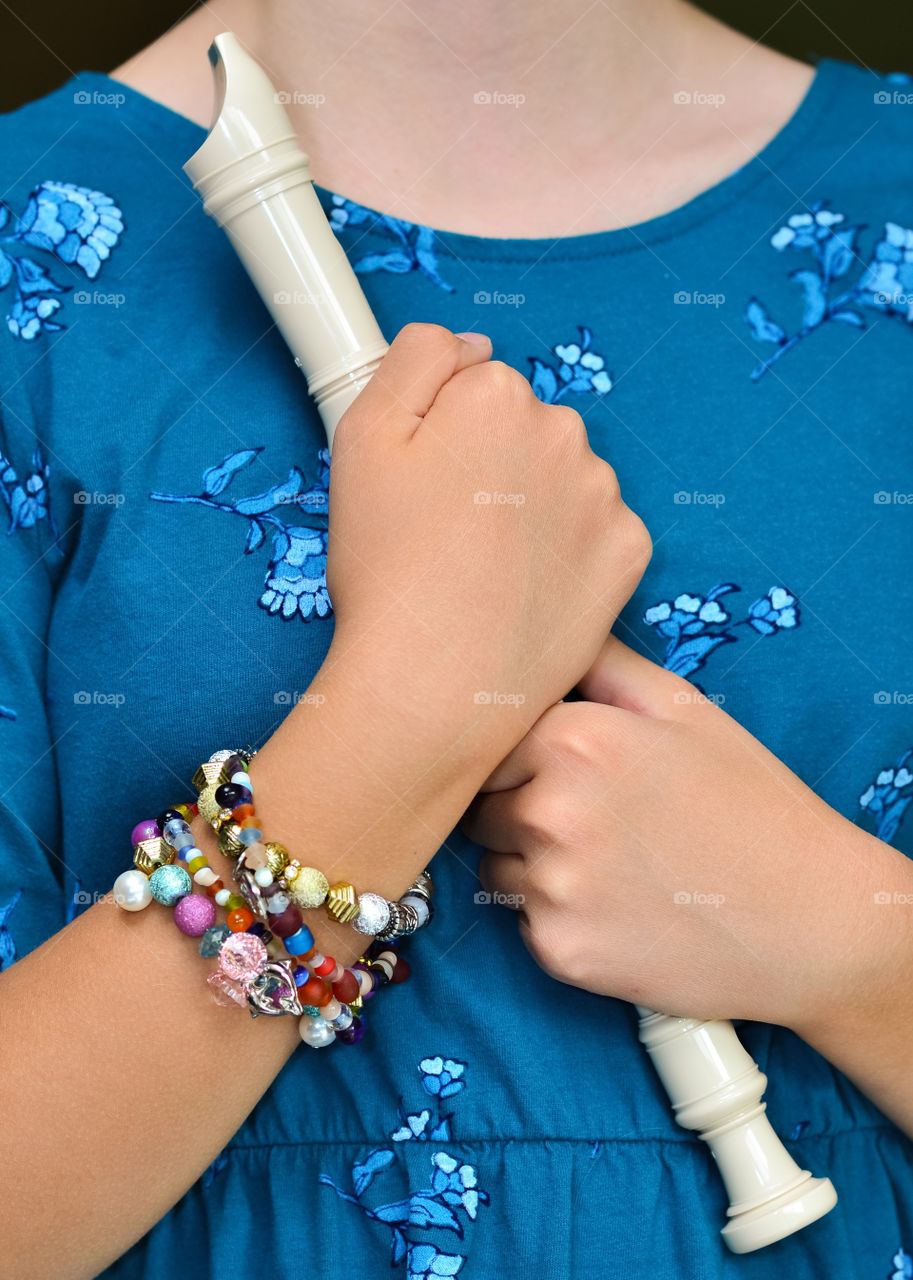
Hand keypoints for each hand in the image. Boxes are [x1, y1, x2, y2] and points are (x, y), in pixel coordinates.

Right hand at [322, 324, 650, 768]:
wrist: (435, 682)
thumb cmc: (386, 567)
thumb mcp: (359, 437)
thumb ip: (413, 359)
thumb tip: (469, 345)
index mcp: (495, 393)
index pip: (473, 386)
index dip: (440, 436)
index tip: (422, 486)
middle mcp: (563, 429)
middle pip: (524, 429)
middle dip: (492, 464)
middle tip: (446, 533)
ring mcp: (603, 493)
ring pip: (562, 480)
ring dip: (533, 506)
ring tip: (484, 571)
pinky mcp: (629, 552)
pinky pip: (596, 532)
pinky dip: (569, 552)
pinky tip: (527, 589)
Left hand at [461, 636, 912, 1034]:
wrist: (812, 923)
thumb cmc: (751, 805)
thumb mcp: (687, 710)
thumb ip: (604, 664)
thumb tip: (547, 635)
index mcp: (576, 740)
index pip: (489, 742)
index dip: (521, 757)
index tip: (557, 771)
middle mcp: (551, 811)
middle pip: (484, 805)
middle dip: (520, 809)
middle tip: (595, 823)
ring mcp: (553, 887)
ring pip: (496, 866)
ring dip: (533, 866)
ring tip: (613, 867)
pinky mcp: (560, 952)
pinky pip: (525, 923)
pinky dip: (557, 919)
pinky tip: (619, 912)